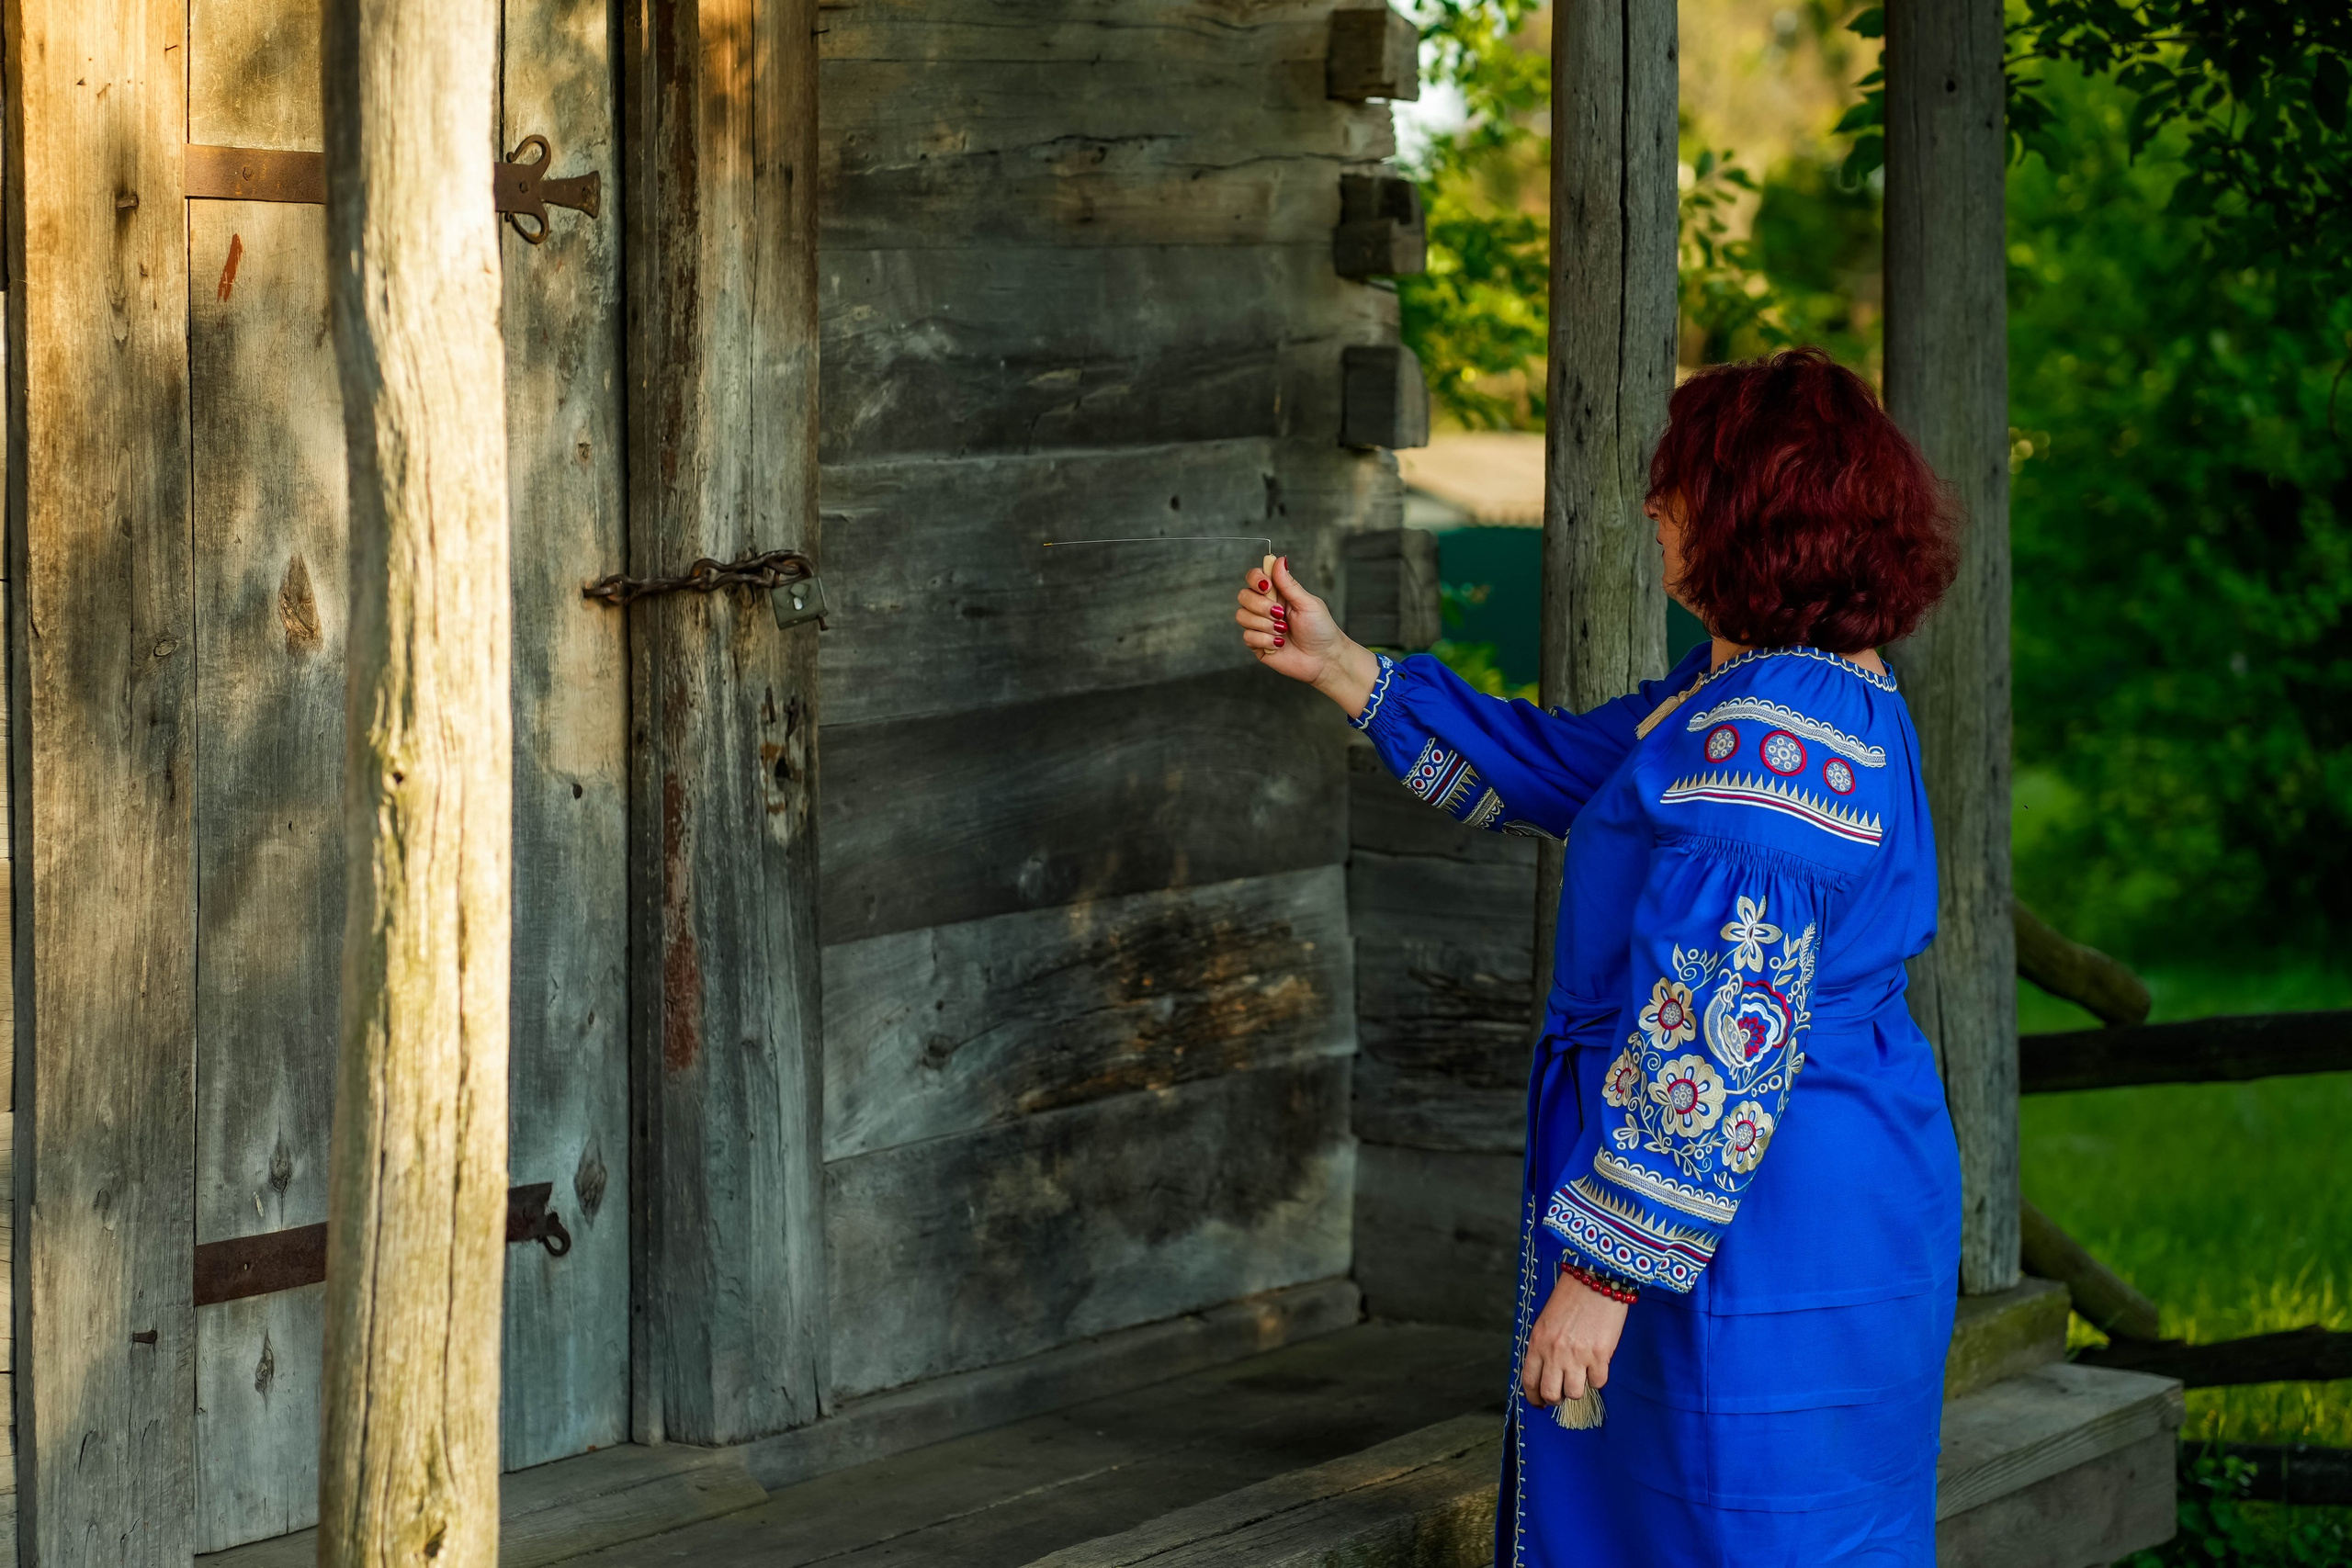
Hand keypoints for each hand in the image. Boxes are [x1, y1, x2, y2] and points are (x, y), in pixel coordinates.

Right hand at [1234, 555, 1380, 715]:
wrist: (1324, 659)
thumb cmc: (1321, 629)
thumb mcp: (1307, 603)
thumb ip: (1289, 584)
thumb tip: (1279, 559)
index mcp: (1278, 593)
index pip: (1254, 578)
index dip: (1256, 579)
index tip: (1267, 586)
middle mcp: (1265, 608)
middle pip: (1244, 596)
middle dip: (1261, 605)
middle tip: (1280, 614)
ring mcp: (1260, 626)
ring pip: (1242, 616)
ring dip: (1264, 624)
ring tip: (1283, 631)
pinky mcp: (1257, 645)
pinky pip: (1247, 636)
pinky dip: (1265, 640)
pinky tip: (1280, 644)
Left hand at [1521, 1269, 1629, 1407]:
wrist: (1596, 1279)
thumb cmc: (1571, 1297)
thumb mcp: (1547, 1321)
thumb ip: (1544, 1347)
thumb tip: (1548, 1372)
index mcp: (1537, 1342)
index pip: (1530, 1381)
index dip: (1534, 1397)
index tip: (1539, 1402)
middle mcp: (1554, 1352)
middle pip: (1550, 1394)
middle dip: (1555, 1399)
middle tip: (1562, 1394)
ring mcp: (1577, 1356)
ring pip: (1574, 1393)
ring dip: (1578, 1389)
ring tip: (1581, 1377)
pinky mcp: (1600, 1355)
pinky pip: (1598, 1382)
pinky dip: (1598, 1378)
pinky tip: (1597, 1365)